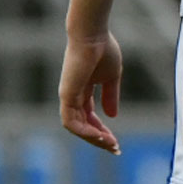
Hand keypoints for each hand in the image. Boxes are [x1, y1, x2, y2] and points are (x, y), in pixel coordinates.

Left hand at [59, 32, 122, 154]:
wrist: (93, 35)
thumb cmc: (103, 49)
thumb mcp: (111, 77)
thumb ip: (110, 96)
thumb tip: (112, 115)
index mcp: (83, 90)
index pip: (90, 117)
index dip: (102, 130)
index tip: (116, 141)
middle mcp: (73, 96)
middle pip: (83, 125)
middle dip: (99, 138)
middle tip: (115, 148)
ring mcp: (68, 97)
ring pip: (76, 127)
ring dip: (93, 138)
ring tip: (110, 144)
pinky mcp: (66, 96)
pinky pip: (72, 122)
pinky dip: (85, 132)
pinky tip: (100, 136)